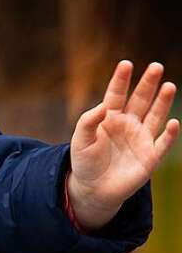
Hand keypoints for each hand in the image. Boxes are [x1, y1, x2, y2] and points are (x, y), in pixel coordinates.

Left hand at [68, 61, 178, 229]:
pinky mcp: (150, 157)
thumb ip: (88, 121)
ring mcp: (141, 139)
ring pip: (155, 116)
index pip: (116, 93)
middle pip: (140, 99)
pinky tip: (174, 123)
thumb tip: (103, 106)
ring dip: (163, 102)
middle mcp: (128, 123)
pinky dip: (169, 135)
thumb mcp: (80, 140)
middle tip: (156, 66)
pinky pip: (162, 144)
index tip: (126, 64)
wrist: (93, 189)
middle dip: (148, 83)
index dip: (121, 79)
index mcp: (109, 116)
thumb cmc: (85, 161)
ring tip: (169, 86)